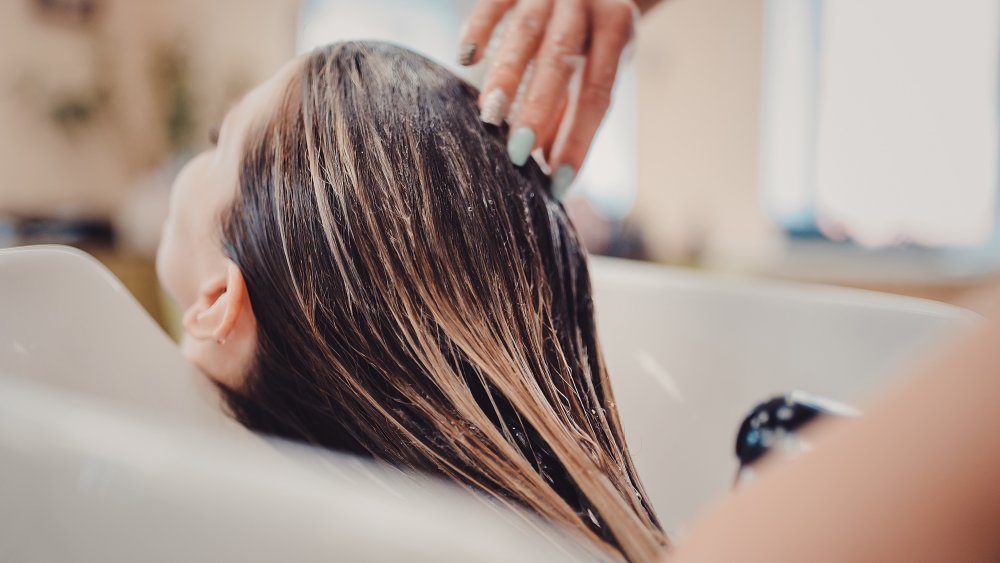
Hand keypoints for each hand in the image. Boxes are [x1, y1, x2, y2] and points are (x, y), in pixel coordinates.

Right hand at [458, 0, 643, 196]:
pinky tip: (467, 58)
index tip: (557, 182)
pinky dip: (479, 28)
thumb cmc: (594, 29)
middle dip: (538, 108)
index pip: (597, 93)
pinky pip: (495, 2)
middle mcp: (586, 4)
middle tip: (516, 151)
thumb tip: (549, 163)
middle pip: (560, 59)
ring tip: (489, 116)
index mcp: (616, 29)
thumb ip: (575, 107)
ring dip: (506, 76)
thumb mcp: (599, 61)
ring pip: (526, 32)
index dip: (578, 139)